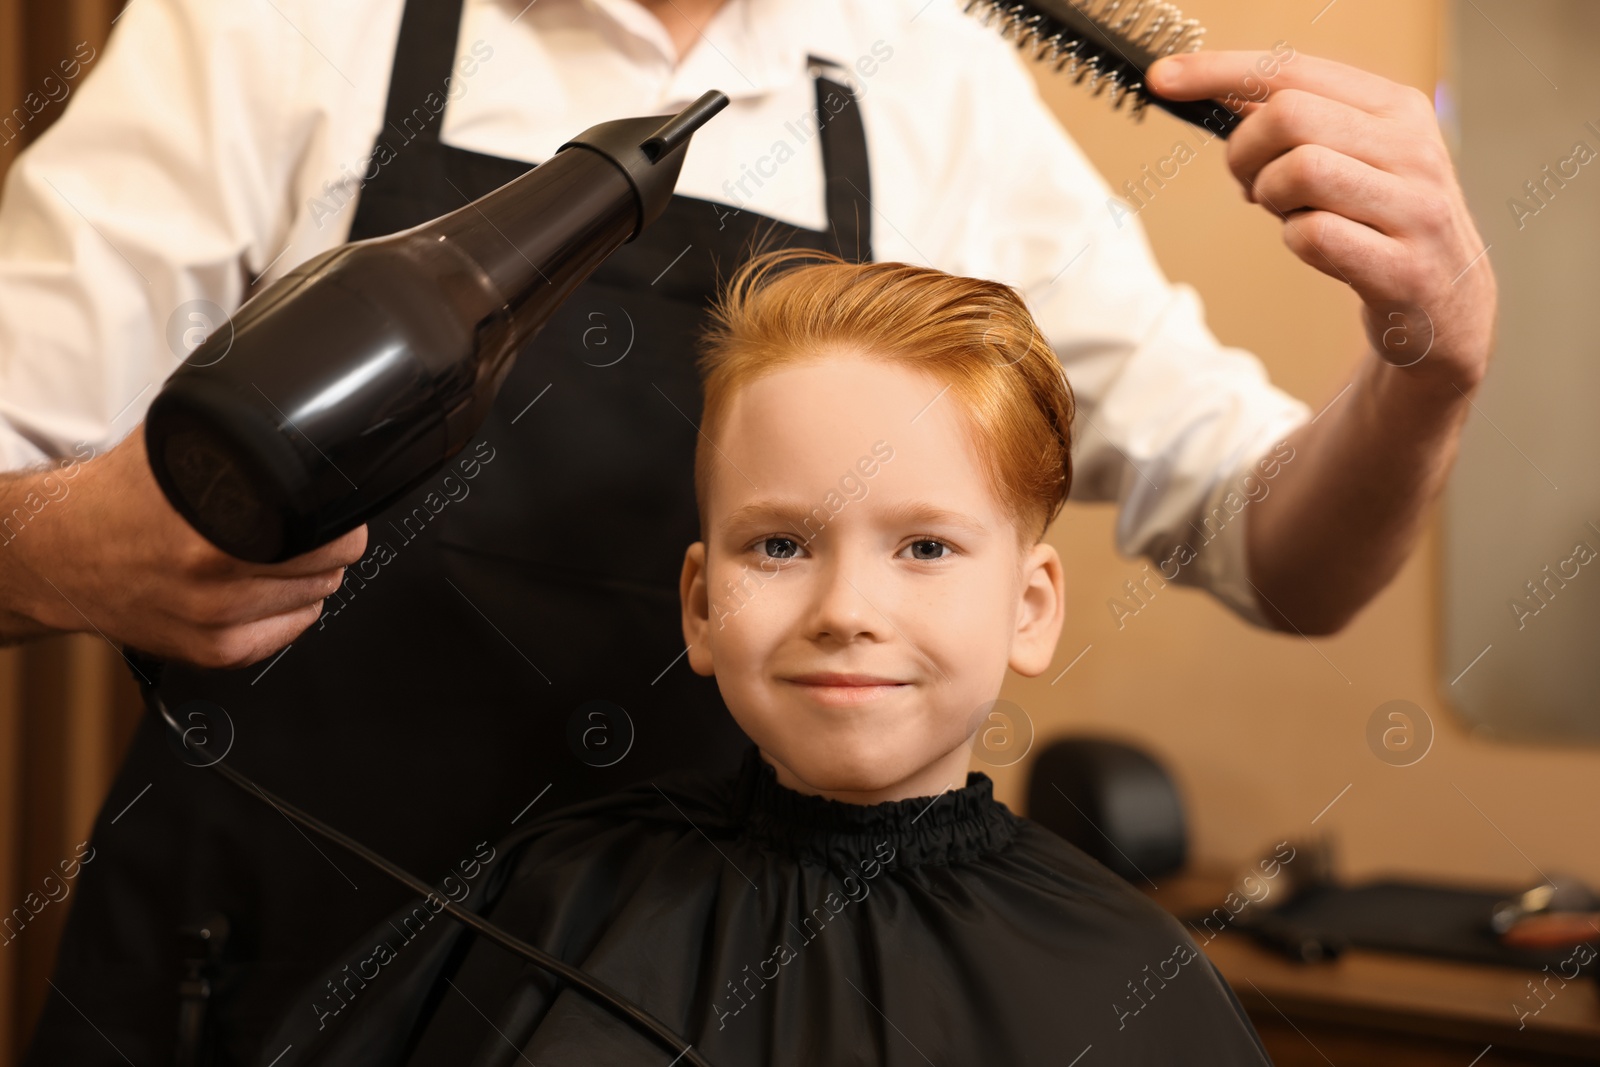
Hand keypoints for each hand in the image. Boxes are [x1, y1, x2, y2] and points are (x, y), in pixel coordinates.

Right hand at [1, 425, 366, 668]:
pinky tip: (259, 585)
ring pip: (316, 598)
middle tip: (298, 526)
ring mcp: (216, 622)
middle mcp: (216, 579)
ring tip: (269, 554)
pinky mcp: (214, 652)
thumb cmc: (117, 498)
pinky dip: (287, 608)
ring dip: (305, 575)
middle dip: (324, 542)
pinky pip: (292, 629)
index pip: (331, 534)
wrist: (59, 554)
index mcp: (213, 527)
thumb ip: (241, 436)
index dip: (335, 511)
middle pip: (332, 565)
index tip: (328, 502)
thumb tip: (298, 413)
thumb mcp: (180, 446)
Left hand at [1149, 49, 1496, 391]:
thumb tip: (1211, 89)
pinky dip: (1295, 242)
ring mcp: (1415, 207)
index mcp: (1397, 108)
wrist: (1447, 307)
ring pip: (1299, 172)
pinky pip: (1314, 237)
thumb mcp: (1350, 158)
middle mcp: (1413, 148)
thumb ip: (1293, 124)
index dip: (1219, 70)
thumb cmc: (1380, 224)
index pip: (1292, 70)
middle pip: (1288, 117)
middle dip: (1244, 152)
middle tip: (1250, 185)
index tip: (1163, 79)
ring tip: (1291, 215)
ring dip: (1271, 199)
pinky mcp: (1404, 268)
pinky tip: (1317, 247)